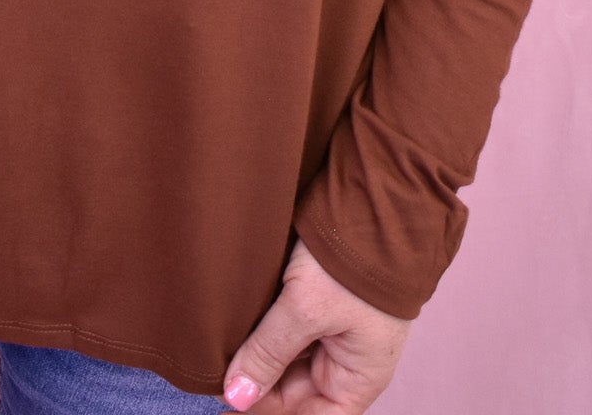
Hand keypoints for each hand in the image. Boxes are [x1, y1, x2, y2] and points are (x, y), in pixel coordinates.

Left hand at [220, 236, 410, 414]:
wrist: (375, 198)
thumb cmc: (355, 260)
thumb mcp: (306, 308)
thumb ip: (268, 353)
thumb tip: (236, 396)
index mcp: (358, 378)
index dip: (268, 411)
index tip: (229, 394)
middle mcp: (348, 360)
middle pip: (295, 390)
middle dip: (258, 378)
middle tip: (216, 365)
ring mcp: (336, 330)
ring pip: (288, 357)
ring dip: (259, 351)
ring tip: (223, 341)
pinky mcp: (322, 301)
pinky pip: (290, 327)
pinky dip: (264, 326)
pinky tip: (238, 320)